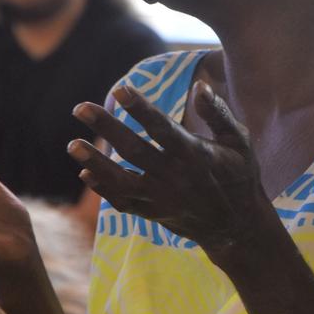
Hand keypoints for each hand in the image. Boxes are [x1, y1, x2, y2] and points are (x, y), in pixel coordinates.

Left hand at [69, 81, 273, 257]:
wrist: (238, 227)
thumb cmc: (240, 176)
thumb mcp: (239, 142)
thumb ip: (218, 114)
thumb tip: (200, 86)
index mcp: (195, 154)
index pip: (162, 127)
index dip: (140, 108)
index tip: (119, 90)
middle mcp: (175, 176)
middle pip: (133, 149)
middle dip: (106, 127)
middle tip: (80, 107)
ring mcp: (162, 197)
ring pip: (121, 180)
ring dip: (95, 162)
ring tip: (73, 145)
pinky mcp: (154, 212)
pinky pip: (123, 202)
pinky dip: (104, 189)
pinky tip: (86, 174)